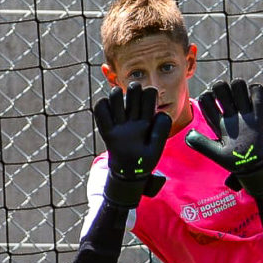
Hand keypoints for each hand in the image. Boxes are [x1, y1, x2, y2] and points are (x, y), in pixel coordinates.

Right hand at [93, 82, 171, 207]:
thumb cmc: (144, 160)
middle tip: (135, 101)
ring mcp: (119, 121)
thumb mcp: (156, 148)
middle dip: (134, 91)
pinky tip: (110, 116)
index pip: (149, 94)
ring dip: (118, 96)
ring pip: (115, 94)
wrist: (128, 173)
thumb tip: (160, 113)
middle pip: (133, 90)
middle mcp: (133, 116)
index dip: (150, 94)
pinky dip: (103, 107)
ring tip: (122, 111)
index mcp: (147, 119)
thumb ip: (161, 131)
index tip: (150, 106)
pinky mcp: (106, 127)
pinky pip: (100, 107)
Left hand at [184, 79, 262, 195]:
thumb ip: (201, 144)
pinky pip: (259, 94)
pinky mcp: (258, 115)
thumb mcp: (216, 153)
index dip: (206, 98)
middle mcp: (229, 113)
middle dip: (221, 88)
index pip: (206, 99)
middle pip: (221, 87)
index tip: (212, 107)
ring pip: (239, 85)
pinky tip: (254, 101)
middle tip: (226, 101)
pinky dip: (257, 92)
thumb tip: (188, 134)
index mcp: (217, 121)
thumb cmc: (232, 161)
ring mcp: (244, 113)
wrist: (252, 167)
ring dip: (239, 88)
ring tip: (242, 100)